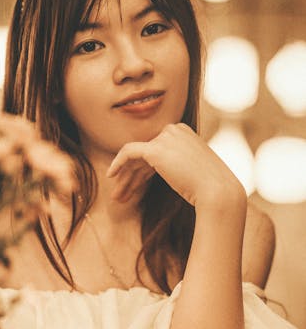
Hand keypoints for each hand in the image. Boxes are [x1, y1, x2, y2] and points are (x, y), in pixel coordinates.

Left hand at [107, 123, 246, 209]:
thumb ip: (178, 167)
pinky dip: (118, 163)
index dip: (143, 171)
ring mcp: (165, 137)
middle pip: (145, 154)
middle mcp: (175, 130)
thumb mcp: (194, 173)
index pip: (157, 150)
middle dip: (132, 175)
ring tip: (116, 197)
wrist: (217, 191)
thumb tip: (163, 174)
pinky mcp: (156, 149)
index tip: (135, 188)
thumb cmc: (211, 188)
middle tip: (122, 194)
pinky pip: (129, 152)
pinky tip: (110, 176)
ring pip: (136, 157)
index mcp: (185, 133)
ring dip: (125, 178)